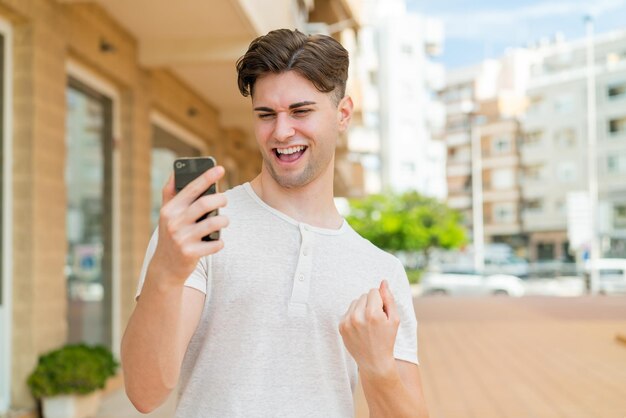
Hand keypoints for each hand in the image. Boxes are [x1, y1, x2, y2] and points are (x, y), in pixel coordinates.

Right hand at [151, 165, 228, 283]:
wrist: (165, 267)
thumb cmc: (170, 235)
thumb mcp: (166, 214)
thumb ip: (170, 193)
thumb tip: (176, 171)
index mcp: (169, 210)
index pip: (190, 189)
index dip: (206, 177)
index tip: (220, 168)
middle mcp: (174, 223)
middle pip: (204, 204)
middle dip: (220, 199)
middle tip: (225, 199)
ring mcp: (182, 239)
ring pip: (213, 223)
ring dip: (224, 220)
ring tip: (224, 221)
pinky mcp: (190, 254)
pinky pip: (215, 244)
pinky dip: (220, 241)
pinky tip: (218, 241)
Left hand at [339, 280, 399, 376]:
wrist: (374, 361)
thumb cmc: (387, 339)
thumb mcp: (394, 319)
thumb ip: (389, 298)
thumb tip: (383, 282)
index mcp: (372, 314)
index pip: (373, 291)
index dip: (380, 301)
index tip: (382, 313)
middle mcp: (357, 317)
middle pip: (363, 295)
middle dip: (370, 303)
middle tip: (375, 320)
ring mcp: (347, 322)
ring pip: (355, 302)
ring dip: (362, 308)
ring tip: (368, 323)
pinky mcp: (341, 326)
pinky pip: (348, 311)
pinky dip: (354, 316)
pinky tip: (360, 327)